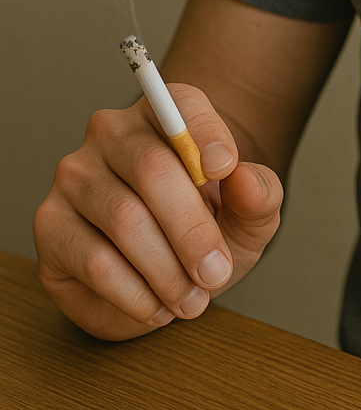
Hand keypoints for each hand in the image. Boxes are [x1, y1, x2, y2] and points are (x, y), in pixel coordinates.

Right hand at [33, 85, 282, 339]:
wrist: (169, 276)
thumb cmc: (210, 232)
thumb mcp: (250, 218)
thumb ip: (260, 195)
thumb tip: (246, 178)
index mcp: (165, 117)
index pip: (180, 104)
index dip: (204, 132)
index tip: (224, 169)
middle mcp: (112, 134)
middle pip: (152, 169)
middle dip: (193, 231)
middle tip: (216, 274)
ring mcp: (75, 177)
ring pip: (124, 220)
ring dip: (167, 272)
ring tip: (192, 300)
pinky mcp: (51, 224)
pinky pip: (95, 261)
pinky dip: (136, 294)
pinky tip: (157, 306)